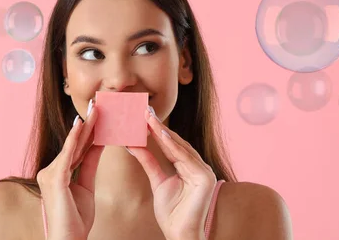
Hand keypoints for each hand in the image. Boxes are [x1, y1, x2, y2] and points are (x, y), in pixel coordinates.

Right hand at [36, 101, 103, 239]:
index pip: (77, 147)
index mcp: (59, 173)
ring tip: (96, 109)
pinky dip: (75, 139)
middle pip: (75, 143)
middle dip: (87, 122)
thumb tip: (99, 144)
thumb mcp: (86, 186)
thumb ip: (89, 164)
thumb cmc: (75, 220)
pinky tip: (82, 124)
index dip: (89, 130)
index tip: (98, 113)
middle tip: (96, 102)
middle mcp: (51, 170)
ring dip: (85, 126)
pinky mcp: (54, 178)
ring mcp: (50, 173)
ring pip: (72, 145)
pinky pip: (68, 154)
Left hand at [126, 107, 216, 239]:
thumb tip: (133, 144)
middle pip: (177, 143)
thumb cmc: (172, 213)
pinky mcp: (206, 178)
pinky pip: (185, 158)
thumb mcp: (158, 181)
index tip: (143, 116)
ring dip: (163, 132)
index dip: (157, 131)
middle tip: (144, 110)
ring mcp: (205, 172)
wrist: (180, 234)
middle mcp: (201, 167)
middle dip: (159, 127)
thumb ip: (149, 162)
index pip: (172, 146)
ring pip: (180, 147)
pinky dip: (172, 145)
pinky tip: (160, 133)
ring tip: (148, 118)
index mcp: (191, 168)